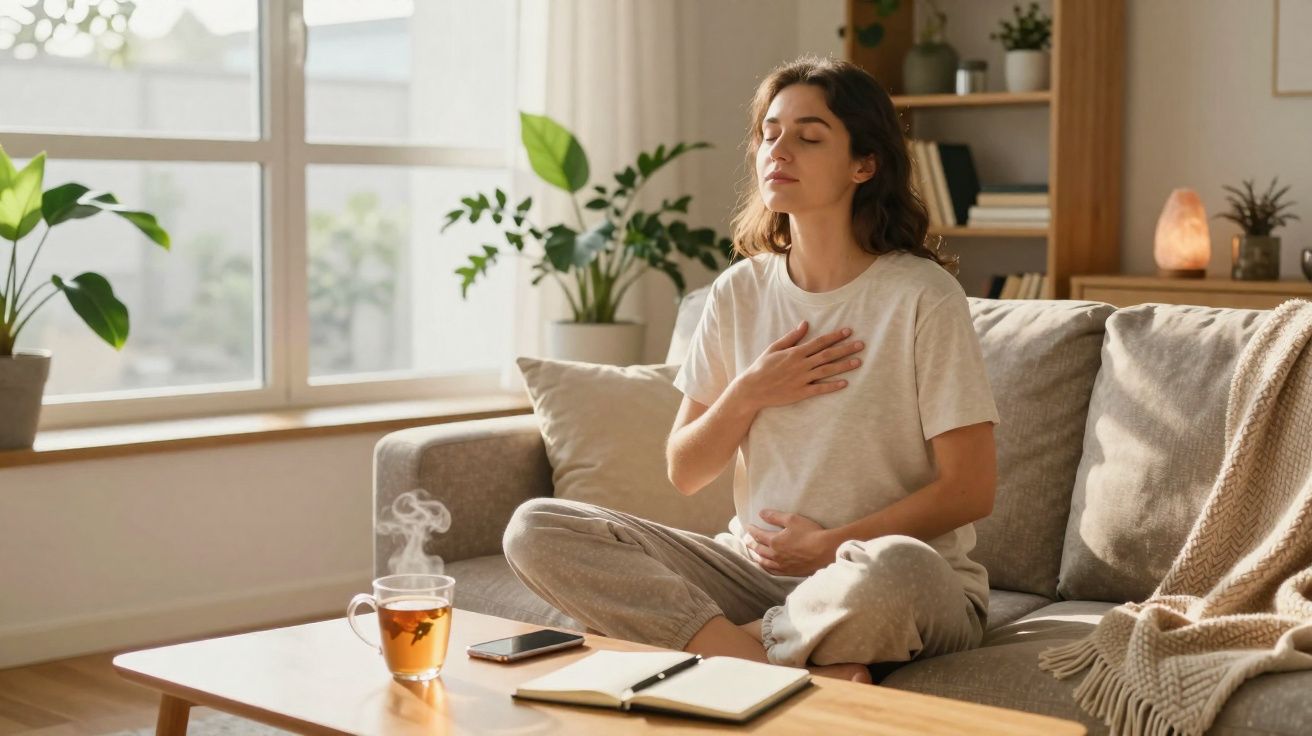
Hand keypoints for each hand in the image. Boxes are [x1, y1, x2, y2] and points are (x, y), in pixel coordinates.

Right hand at [731, 321, 864, 411]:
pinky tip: (845, 383)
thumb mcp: (775, 347)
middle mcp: (801, 365)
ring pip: (827, 371)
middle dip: (845, 349)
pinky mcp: (800, 392)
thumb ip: (792, 337)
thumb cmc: (762, 367)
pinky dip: (832, 386)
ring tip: (858, 362)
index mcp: (795, 352)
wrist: (752, 389)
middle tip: (861, 345)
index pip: (820, 342)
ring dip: (844, 366)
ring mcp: (802, 379)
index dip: (835, 336)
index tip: (848, 331)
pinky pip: (819, 389)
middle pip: (828, 355)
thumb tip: (805, 324)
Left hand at [745, 510, 841, 576]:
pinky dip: (767, 568)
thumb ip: (775, 516)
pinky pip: (774, 572)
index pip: (758, 535)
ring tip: (755, 553)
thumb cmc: (810, 532)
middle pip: (759, 549)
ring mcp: (783, 565)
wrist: (826, 551)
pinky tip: (767, 567)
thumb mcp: (792, 519)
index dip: (752, 530)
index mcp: (774, 541)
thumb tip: (761, 513)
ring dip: (758, 556)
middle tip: (747, 540)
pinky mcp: (791, 572)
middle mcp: (775, 555)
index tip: (747, 527)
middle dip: (752, 543)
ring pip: (765, 562)